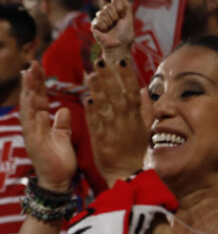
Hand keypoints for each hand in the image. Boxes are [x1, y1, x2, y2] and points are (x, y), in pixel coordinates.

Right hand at [20, 62, 75, 191]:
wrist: (57, 181)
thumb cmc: (59, 161)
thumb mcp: (63, 137)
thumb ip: (61, 123)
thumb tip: (62, 109)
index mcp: (40, 123)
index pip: (38, 98)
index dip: (37, 83)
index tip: (38, 67)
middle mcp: (33, 126)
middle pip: (30, 99)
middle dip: (30, 81)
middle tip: (31, 64)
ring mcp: (31, 134)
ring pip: (27, 108)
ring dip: (27, 91)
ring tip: (27, 75)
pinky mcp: (34, 142)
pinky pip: (31, 124)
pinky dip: (30, 111)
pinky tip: (31, 98)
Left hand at [84, 61, 149, 185]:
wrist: (127, 172)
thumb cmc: (136, 148)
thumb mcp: (146, 127)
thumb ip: (145, 108)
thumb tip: (143, 89)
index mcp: (136, 115)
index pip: (131, 90)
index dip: (126, 75)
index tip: (121, 60)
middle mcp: (125, 120)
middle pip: (116, 94)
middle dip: (109, 77)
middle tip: (100, 61)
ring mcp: (112, 129)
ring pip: (104, 106)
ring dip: (98, 89)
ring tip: (91, 74)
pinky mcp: (100, 139)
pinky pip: (95, 122)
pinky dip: (91, 111)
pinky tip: (87, 99)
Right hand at [91, 0, 134, 54]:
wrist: (119, 45)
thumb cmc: (125, 33)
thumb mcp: (128, 18)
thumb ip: (127, 7)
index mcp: (115, 12)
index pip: (114, 1)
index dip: (119, 8)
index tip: (121, 16)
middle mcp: (107, 14)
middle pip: (107, 6)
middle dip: (114, 16)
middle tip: (115, 24)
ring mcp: (100, 19)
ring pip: (102, 13)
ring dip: (109, 22)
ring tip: (110, 28)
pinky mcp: (94, 26)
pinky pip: (98, 20)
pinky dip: (103, 26)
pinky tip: (105, 31)